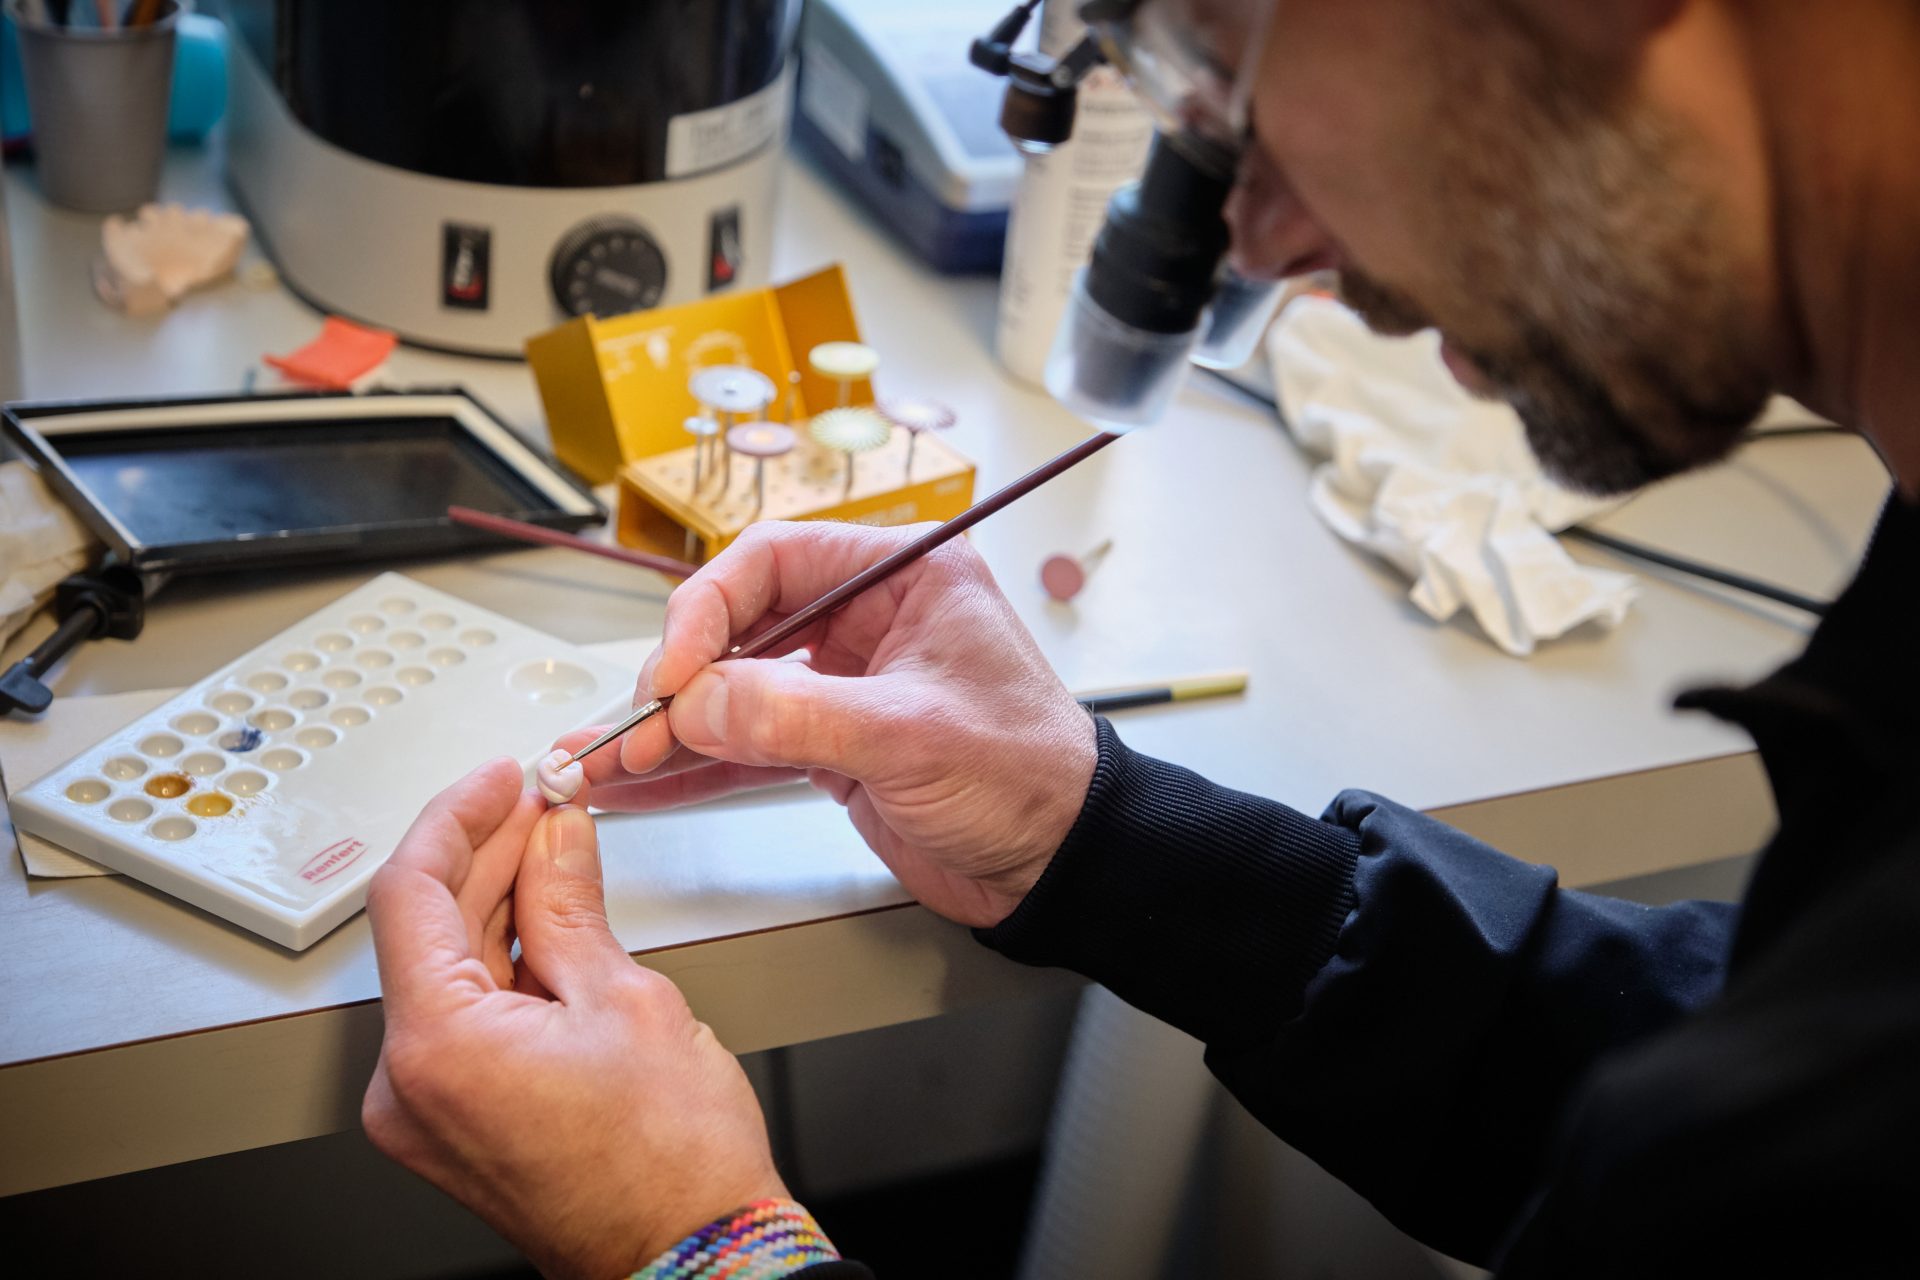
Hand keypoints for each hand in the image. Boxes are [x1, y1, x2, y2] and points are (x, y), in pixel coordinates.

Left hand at [362, 758, 784, 1278]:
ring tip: (556, 852)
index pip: (411, 893)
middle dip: (486, 856)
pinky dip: (501, 961)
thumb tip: (555, 835)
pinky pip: (462, 1017)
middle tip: (543, 805)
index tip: (501, 781)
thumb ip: (569, 901)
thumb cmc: (671, 1162)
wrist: (695, 1253)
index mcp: (436, 1048)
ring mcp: (427, 1111)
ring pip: (445, 971)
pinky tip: (548, 919)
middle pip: (425, 930)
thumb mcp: (625, 996)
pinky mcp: (454, 1123)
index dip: (458, 818)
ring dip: (495, 904)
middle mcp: (408, 1086)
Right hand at [560, 521, 1097, 927]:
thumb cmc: (1026, 777)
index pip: (775, 560)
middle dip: (680, 677)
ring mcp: (845, 683)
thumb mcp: (909, 735)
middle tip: (635, 726)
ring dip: (671, 728)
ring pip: (735, 690)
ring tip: (606, 762)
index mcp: (902, 574)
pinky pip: (747, 744)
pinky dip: (695, 767)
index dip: (709, 608)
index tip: (672, 671)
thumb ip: (795, 714)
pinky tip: (640, 787)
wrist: (1061, 863)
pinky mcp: (832, 746)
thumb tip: (696, 704)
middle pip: (741, 623)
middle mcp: (868, 618)